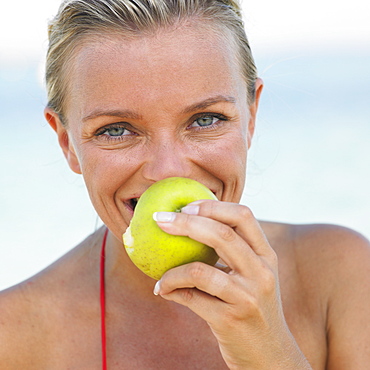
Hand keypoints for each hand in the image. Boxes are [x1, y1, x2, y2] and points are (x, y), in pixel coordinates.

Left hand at [153, 200, 311, 368]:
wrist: (269, 353)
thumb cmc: (252, 306)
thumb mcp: (252, 274)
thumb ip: (233, 250)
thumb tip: (189, 224)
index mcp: (265, 254)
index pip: (243, 215)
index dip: (212, 205)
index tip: (186, 206)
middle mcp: (261, 272)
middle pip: (222, 234)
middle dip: (185, 223)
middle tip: (160, 220)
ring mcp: (247, 296)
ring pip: (201, 270)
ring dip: (171, 270)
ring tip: (159, 275)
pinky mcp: (231, 319)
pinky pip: (191, 298)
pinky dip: (171, 290)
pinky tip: (162, 290)